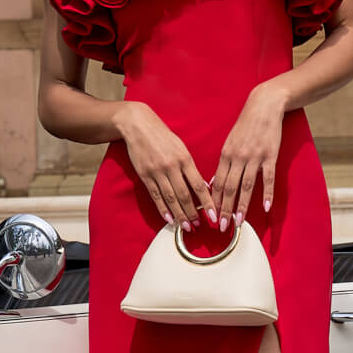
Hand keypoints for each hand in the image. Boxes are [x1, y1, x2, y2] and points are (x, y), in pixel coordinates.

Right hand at [114, 102, 215, 230]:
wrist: (139, 126)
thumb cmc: (163, 136)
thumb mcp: (181, 148)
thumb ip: (190, 167)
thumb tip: (201, 187)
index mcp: (184, 158)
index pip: (198, 185)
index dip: (207, 202)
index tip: (213, 215)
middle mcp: (171, 166)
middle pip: (184, 195)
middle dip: (193, 213)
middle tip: (199, 226)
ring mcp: (157, 172)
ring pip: (170, 199)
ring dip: (179, 215)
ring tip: (186, 227)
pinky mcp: (145, 175)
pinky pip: (156, 196)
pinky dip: (163, 209)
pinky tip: (169, 219)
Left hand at [211, 83, 284, 228]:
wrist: (264, 107)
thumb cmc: (246, 125)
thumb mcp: (230, 142)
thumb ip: (224, 162)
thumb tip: (216, 182)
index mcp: (225, 154)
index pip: (217, 183)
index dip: (214, 201)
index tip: (211, 217)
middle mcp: (238, 157)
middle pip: (229, 188)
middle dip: (225, 209)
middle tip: (222, 227)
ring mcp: (254, 157)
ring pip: (246, 186)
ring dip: (242, 206)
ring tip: (239, 223)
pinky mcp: (270, 156)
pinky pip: (267, 178)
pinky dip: (267, 194)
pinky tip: (266, 207)